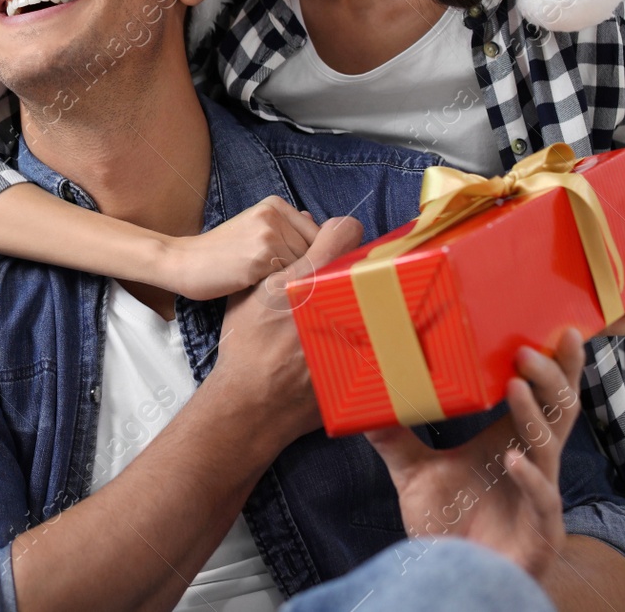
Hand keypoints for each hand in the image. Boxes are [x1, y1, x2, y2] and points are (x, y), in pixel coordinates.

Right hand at [162, 195, 320, 300]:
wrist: (184, 262)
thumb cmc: (220, 253)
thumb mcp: (254, 230)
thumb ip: (286, 227)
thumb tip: (318, 224)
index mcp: (274, 204)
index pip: (318, 235)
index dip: (314, 258)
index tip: (299, 273)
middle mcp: (274, 214)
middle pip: (314, 251)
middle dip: (306, 271)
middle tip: (284, 284)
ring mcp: (268, 234)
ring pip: (304, 266)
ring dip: (294, 282)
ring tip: (271, 288)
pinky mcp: (262, 257)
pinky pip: (289, 279)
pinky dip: (282, 290)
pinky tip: (264, 292)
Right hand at [208, 216, 363, 450]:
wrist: (253, 403)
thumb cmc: (245, 346)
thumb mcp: (248, 293)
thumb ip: (276, 258)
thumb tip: (303, 222)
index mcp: (307, 279)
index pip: (347, 231)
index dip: (337, 235)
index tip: (330, 247)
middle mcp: (337, 301)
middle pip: (363, 263)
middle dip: (348, 269)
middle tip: (331, 284)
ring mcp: (358, 332)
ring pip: (375, 295)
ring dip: (359, 299)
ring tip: (338, 314)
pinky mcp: (368, 360)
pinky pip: (379, 330)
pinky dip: (367, 330)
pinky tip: (345, 340)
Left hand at [364, 327, 586, 580]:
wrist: (453, 580)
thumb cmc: (447, 528)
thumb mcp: (415, 474)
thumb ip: (394, 438)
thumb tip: (363, 402)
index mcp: (510, 443)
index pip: (541, 397)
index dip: (554, 366)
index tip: (559, 329)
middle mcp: (532, 464)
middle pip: (559, 412)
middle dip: (554, 378)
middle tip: (536, 347)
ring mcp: (539, 497)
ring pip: (549, 448)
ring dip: (534, 415)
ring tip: (516, 384)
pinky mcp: (541, 532)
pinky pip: (543, 500)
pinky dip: (530, 479)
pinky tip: (513, 461)